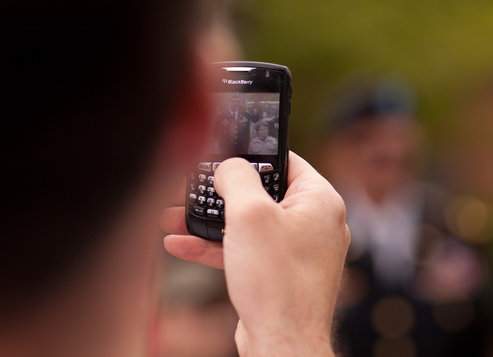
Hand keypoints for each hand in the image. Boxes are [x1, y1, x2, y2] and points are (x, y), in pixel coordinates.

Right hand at [161, 152, 349, 356]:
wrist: (281, 346)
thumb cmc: (277, 283)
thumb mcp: (250, 215)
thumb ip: (237, 178)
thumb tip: (229, 165)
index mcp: (320, 201)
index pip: (285, 160)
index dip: (251, 154)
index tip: (223, 154)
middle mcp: (313, 223)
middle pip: (260, 192)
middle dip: (219, 192)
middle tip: (188, 187)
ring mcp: (296, 250)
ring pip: (248, 223)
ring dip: (209, 220)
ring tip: (173, 215)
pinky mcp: (279, 272)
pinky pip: (245, 249)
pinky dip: (216, 245)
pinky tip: (181, 243)